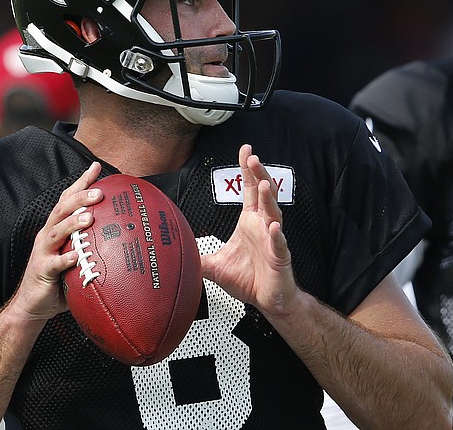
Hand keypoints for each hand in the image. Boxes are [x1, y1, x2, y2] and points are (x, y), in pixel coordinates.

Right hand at [10, 162, 103, 322]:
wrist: (32, 306)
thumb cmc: (58, 281)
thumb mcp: (75, 258)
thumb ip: (91, 246)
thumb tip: (123, 237)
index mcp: (55, 229)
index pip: (67, 200)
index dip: (80, 182)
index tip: (96, 167)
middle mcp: (47, 236)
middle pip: (61, 210)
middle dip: (79, 198)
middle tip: (99, 192)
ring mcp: (43, 252)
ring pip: (55, 232)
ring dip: (72, 223)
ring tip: (89, 217)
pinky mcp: (42, 271)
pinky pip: (54, 264)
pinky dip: (64, 259)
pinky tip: (76, 256)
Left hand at [201, 144, 297, 315]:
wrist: (268, 300)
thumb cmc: (248, 279)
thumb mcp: (215, 265)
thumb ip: (195, 255)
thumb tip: (173, 252)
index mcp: (249, 222)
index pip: (249, 190)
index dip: (247, 170)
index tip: (245, 151)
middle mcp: (263, 226)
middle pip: (262, 194)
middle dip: (258, 175)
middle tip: (252, 158)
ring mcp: (272, 240)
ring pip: (273, 214)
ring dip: (269, 199)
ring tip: (263, 184)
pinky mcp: (279, 257)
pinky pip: (279, 244)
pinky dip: (277, 235)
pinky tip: (273, 227)